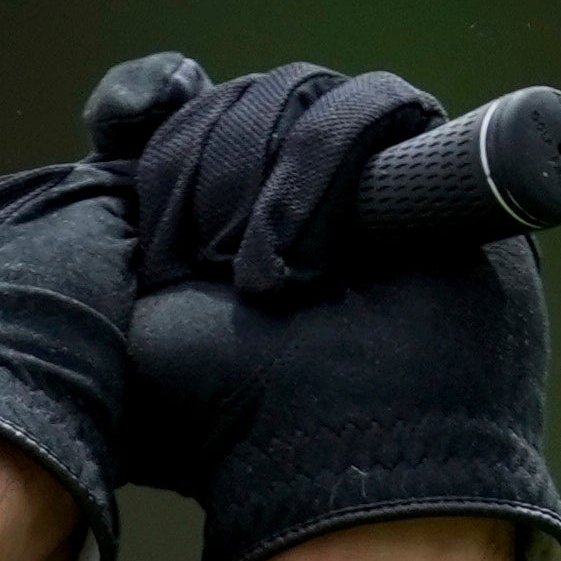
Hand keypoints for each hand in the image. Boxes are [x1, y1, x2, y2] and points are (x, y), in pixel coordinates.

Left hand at [85, 56, 560, 560]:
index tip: (130, 140)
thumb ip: (125, 236)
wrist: (328, 462)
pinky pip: (382, 113)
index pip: (197, 109)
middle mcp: (305, 189)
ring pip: (308, 99)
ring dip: (262, 180)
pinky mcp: (444, 174)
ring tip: (259, 281)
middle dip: (207, 166)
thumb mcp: (144, 319)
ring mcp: (378, 178)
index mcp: (236, 214)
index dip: (168, 121)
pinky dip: (321, 169)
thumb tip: (117, 124)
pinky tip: (291, 258)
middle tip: (196, 263)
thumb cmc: (231, 417)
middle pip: (250, 98)